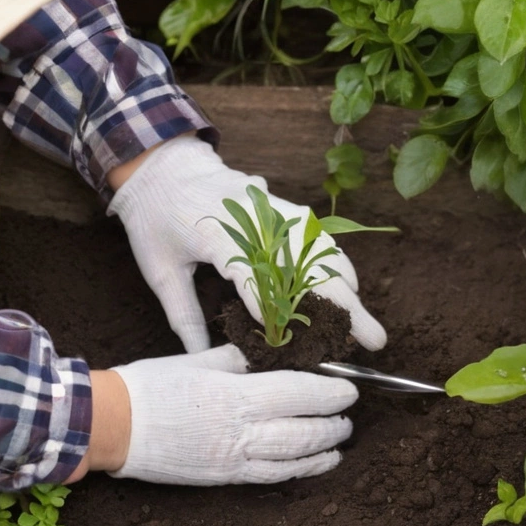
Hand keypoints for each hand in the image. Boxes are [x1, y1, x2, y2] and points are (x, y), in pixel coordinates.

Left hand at [108, 135, 385, 352]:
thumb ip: (183, 316)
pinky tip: (351, 288)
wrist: (164, 166)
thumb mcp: (159, 270)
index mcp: (216, 232)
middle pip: (307, 264)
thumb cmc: (156, 220)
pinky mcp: (281, 207)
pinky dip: (338, 262)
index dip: (271, 307)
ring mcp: (272, 209)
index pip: (253, 273)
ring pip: (322, 249)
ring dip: (348, 287)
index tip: (285, 340)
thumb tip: (202, 360)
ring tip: (366, 322)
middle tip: (369, 340)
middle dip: (341, 306)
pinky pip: (318, 235)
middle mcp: (253, 218)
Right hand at [108, 344, 357, 485]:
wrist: (113, 426)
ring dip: (323, 449)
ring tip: (341, 439)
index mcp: (235, 395)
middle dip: (332, 422)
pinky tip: (314, 464)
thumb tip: (269, 353)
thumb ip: (238, 358)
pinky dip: (299, 471)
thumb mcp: (197, 358)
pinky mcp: (224, 477)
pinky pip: (271, 476)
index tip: (348, 386)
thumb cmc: (150, 386)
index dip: (328, 391)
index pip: (297, 392)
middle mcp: (239, 430)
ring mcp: (233, 458)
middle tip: (349, 413)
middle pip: (302, 430)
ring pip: (292, 458)